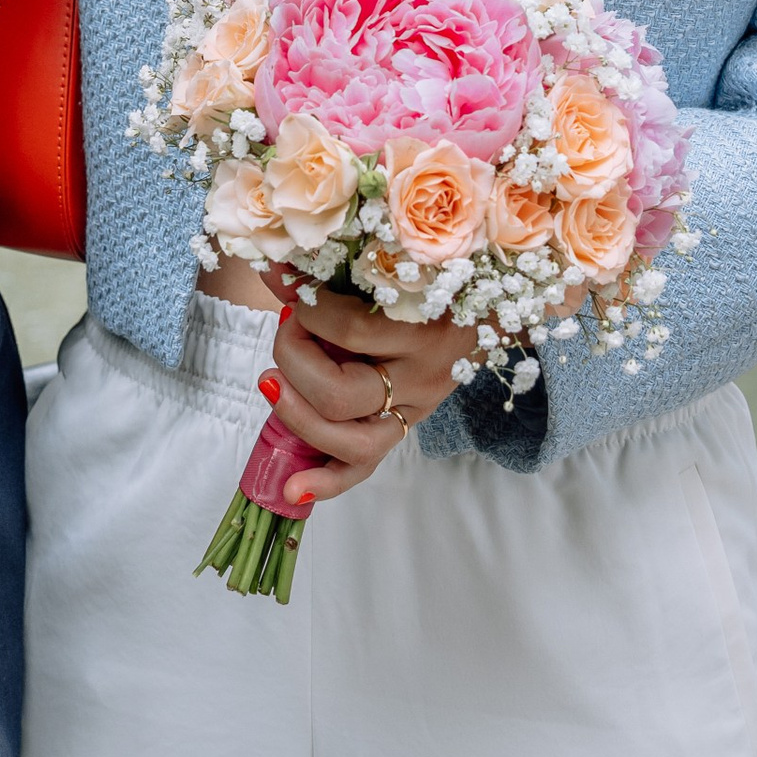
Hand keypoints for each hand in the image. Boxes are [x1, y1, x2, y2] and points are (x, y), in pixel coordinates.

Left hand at [260, 277, 461, 505]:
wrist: (485, 314)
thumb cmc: (432, 283)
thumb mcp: (392, 273)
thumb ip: (334, 273)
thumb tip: (273, 268)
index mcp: (426, 328)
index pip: (352, 331)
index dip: (309, 312)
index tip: (297, 291)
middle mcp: (424, 377)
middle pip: (341, 394)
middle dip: (294, 362)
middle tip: (288, 332)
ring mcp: (415, 411)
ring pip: (353, 442)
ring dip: (298, 418)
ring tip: (271, 383)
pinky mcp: (404, 430)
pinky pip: (364, 467)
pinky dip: (327, 482)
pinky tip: (291, 488)